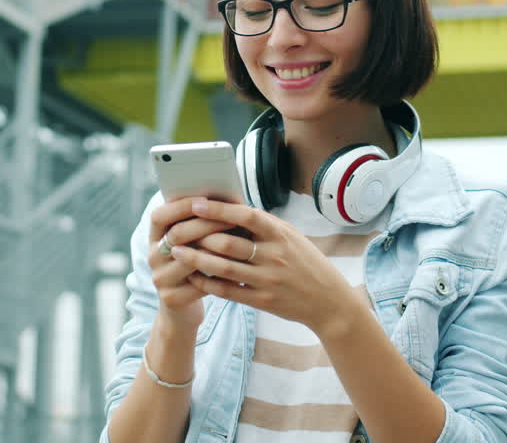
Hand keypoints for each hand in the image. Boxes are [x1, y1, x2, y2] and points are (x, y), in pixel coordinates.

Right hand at [148, 196, 236, 333]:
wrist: (181, 311)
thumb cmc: (194, 267)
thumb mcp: (191, 245)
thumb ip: (200, 225)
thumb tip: (228, 198)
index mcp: (154, 238)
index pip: (159, 215)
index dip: (181, 206)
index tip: (205, 197)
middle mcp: (152, 257)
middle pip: (177, 234)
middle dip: (206, 224)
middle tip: (233, 218)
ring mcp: (160, 279)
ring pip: (190, 260)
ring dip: (216, 249)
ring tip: (239, 241)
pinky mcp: (171, 298)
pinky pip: (199, 284)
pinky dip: (220, 275)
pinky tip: (237, 268)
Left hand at [170, 198, 364, 336]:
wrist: (329, 301)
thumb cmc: (306, 263)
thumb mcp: (291, 237)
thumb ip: (263, 225)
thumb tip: (230, 208)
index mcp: (280, 234)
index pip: (245, 216)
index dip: (218, 209)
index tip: (196, 204)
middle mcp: (274, 255)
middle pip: (228, 243)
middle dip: (199, 236)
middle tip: (177, 231)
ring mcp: (268, 279)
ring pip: (224, 268)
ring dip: (197, 260)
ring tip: (177, 253)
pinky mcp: (263, 301)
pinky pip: (229, 291)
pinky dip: (208, 284)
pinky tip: (193, 277)